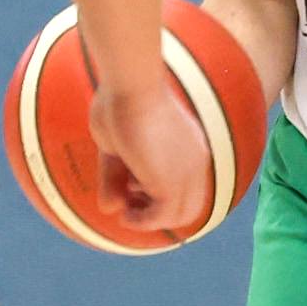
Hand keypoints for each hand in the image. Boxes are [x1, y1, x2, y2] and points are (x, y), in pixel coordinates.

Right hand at [89, 71, 216, 240]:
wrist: (131, 84)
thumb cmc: (120, 101)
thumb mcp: (114, 146)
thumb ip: (115, 178)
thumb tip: (110, 210)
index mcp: (190, 146)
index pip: (189, 186)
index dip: (160, 195)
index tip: (132, 189)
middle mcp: (196, 161)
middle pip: (189, 206)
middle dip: (158, 212)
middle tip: (128, 202)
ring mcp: (188, 173)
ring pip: (180, 216)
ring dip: (150, 220)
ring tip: (126, 210)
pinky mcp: (172, 182)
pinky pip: (161, 217)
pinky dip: (141, 221)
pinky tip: (124, 214)